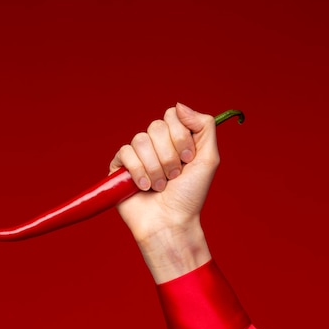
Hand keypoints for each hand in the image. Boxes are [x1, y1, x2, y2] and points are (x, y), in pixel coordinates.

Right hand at [109, 103, 218, 281]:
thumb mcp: (209, 159)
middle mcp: (156, 146)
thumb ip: (204, 126)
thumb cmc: (190, 197)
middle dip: (169, 155)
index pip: (172, 115)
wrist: (170, 223)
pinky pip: (125, 153)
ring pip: (140, 140)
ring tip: (160, 186)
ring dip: (155, 167)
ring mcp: (137, 156)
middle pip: (156, 126)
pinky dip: (138, 171)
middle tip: (174, 177)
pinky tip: (144, 187)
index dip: (180, 136)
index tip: (187, 158)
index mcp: (175, 140)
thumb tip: (179, 105)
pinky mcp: (119, 168)